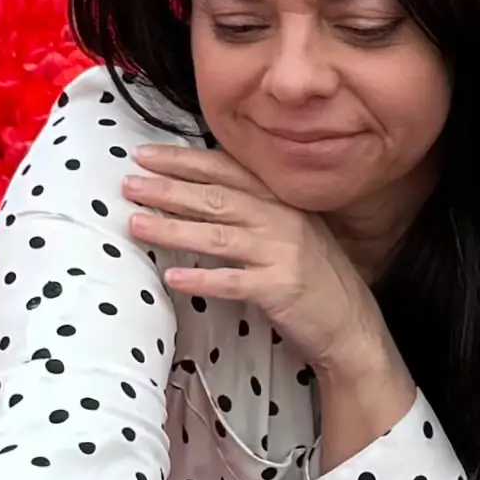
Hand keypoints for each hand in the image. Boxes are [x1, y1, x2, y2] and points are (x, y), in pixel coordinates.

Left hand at [126, 150, 417, 460]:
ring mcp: (282, 253)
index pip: (225, 170)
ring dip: (173, 229)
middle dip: (168, 188)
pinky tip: (172, 278)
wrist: (351, 324)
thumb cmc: (314, 276)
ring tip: (135, 224)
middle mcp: (281, 219)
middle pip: (216, 197)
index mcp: (280, 199)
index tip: (144, 156)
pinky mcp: (280, 289)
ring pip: (219, 235)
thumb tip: (196, 190)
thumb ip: (254, 207)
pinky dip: (202, 279)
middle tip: (129, 184)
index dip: (182, 160)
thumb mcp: (289, 229)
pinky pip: (233, 282)